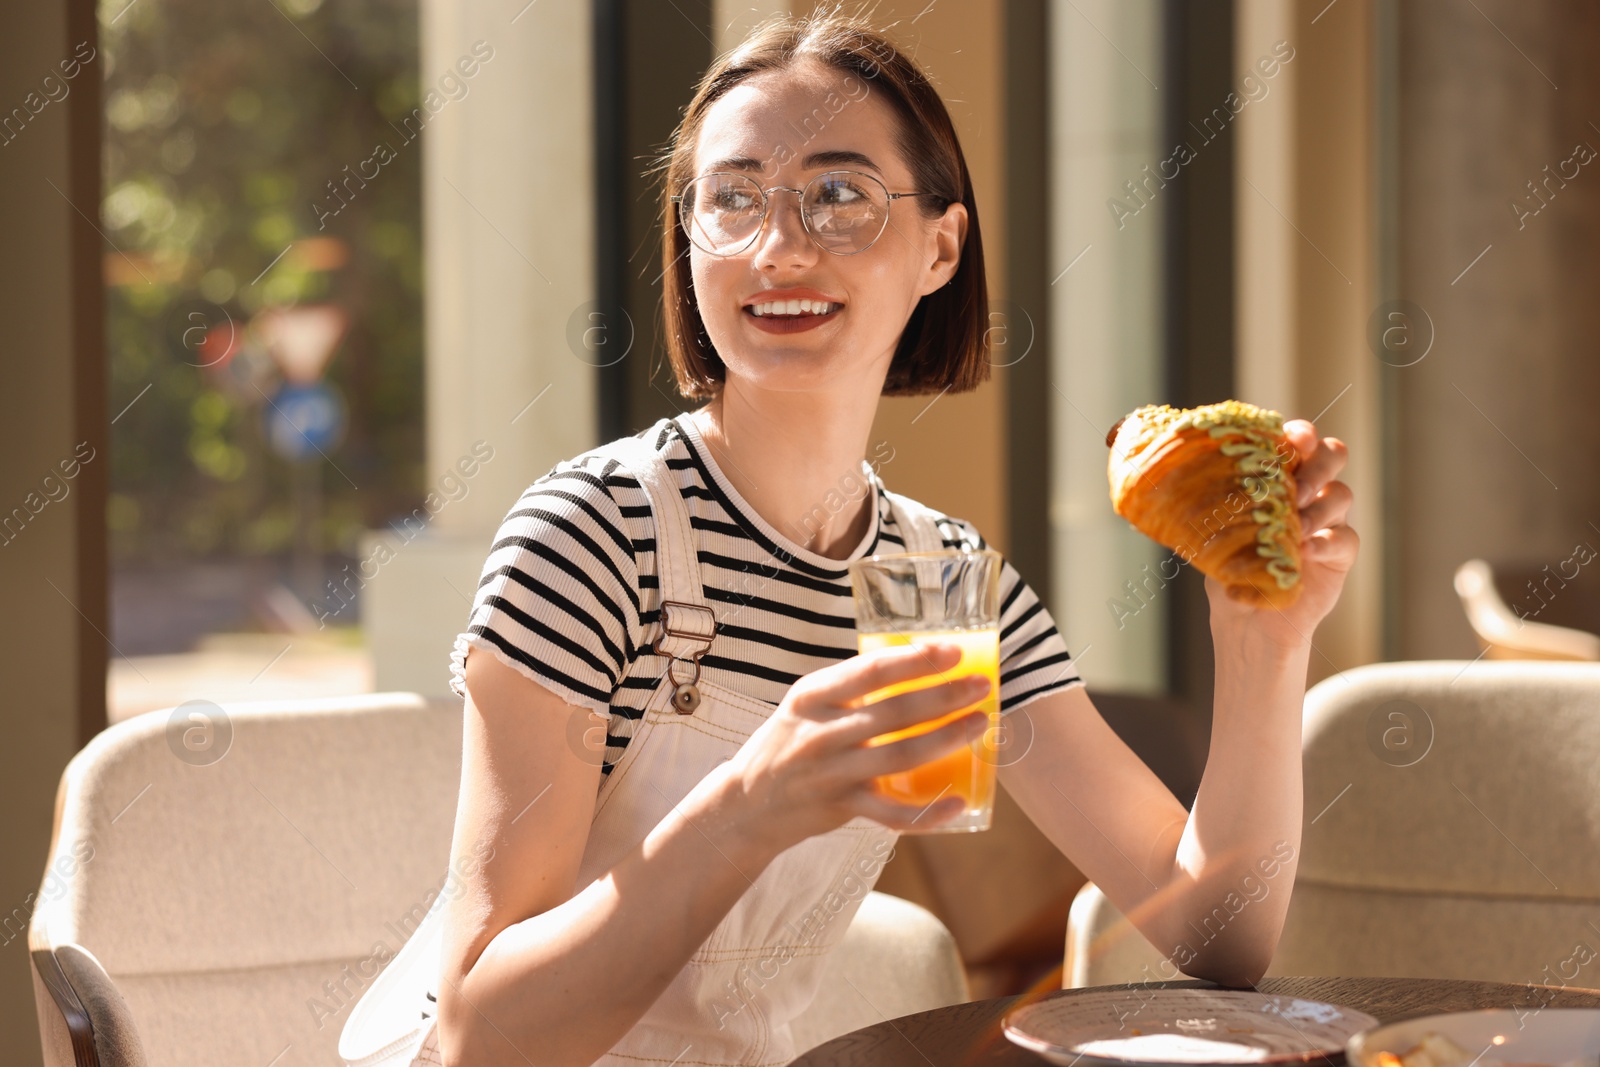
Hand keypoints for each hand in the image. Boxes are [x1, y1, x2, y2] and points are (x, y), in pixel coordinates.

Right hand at [718, 641, 991, 849]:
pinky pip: (893, 814)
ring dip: (948, 739)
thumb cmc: (789, 743)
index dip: (916, 660)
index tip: (954, 652)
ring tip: (980, 724)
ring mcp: (831, 772)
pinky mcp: (841, 808)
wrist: (747, 803)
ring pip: (902, 757)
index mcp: (812, 695)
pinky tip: (960, 801)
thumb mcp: (807, 705)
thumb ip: (850, 689)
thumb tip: (915, 664)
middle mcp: (820, 731)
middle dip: (946, 696)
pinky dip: (929, 811)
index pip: (871, 670)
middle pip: (895, 712)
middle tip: (982, 686)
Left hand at [1206, 419, 1359, 647]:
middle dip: (1317, 464)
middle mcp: (1307, 491)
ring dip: (1319, 506)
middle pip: (1332, 455)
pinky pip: (1345, 538)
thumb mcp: (1212, 534)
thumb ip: (1208, 508)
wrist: (1244, 620)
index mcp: (1278, 476)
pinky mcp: (1339, 554)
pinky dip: (1326, 541)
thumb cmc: (1228, 568)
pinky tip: (1304, 551)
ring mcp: (1327, 521)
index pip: (1298, 441)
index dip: (1300, 434)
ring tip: (1295, 526)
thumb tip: (1171, 487)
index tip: (1292, 440)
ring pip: (1342, 494)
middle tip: (1297, 487)